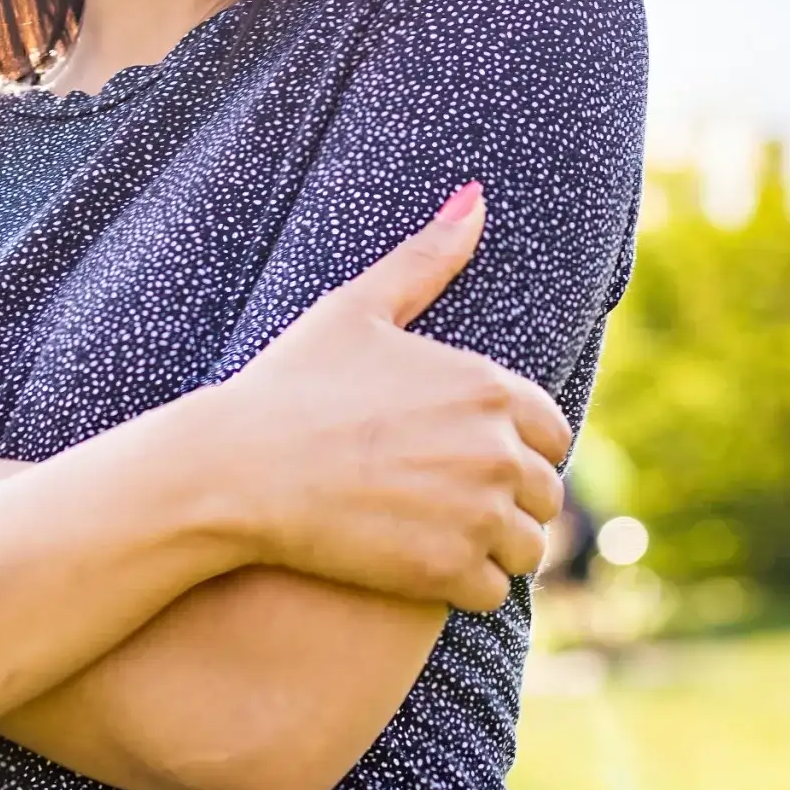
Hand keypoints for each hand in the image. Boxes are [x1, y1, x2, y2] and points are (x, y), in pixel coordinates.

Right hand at [210, 183, 573, 614]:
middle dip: (509, 501)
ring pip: (527, 548)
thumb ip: (427, 257)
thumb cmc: (291, 384)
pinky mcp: (447, 570)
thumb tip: (476, 196)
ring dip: (494, 548)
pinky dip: (463, 586)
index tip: (470, 456)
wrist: (236, 467)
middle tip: (448, 502)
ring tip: (439, 536)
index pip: (554, 432)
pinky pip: (491, 592)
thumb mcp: (357, 309)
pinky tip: (419, 566)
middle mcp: (497, 449)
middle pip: (546, 494)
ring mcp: (477, 513)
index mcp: (489, 386)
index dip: (518, 446)